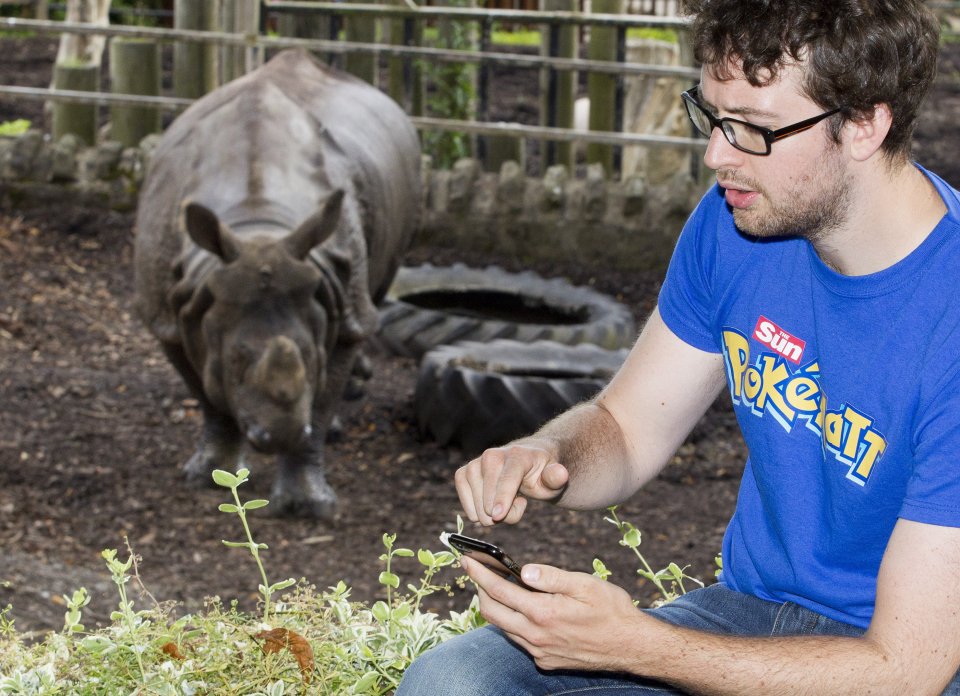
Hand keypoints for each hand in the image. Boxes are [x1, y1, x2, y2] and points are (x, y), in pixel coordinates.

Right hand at [454, 441, 569, 524]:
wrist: (526, 462)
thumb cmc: (541, 474)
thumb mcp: (553, 479)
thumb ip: (555, 479)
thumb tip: (560, 473)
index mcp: (517, 455)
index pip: (507, 478)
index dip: (502, 498)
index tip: (498, 516)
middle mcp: (492, 455)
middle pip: (490, 498)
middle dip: (505, 514)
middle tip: (520, 503)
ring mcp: (475, 463)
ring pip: (478, 506)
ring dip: (492, 515)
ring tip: (507, 502)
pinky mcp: (463, 473)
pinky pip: (465, 503)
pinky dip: (476, 511)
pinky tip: (491, 503)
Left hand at [463, 556, 646, 672]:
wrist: (632, 646)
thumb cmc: (612, 610)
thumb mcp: (585, 584)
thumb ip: (551, 577)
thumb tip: (522, 569)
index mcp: (543, 613)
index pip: (499, 591)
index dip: (479, 573)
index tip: (466, 560)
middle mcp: (536, 636)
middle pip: (492, 613)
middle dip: (480, 590)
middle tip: (479, 572)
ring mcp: (540, 652)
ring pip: (505, 629)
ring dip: (497, 608)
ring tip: (499, 587)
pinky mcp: (547, 662)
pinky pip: (521, 641)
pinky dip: (515, 623)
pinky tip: (525, 610)